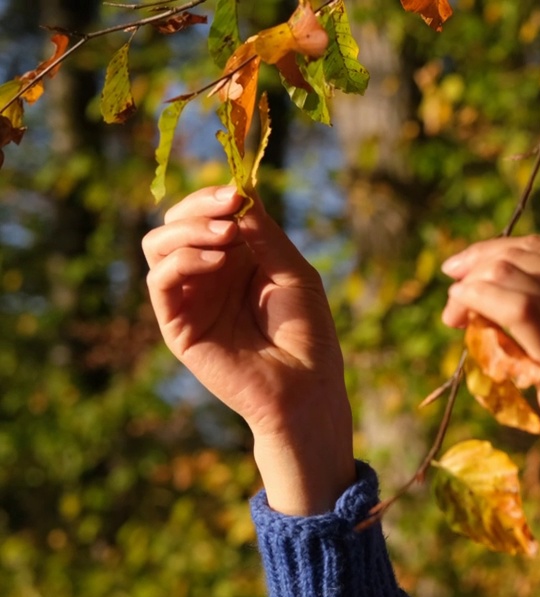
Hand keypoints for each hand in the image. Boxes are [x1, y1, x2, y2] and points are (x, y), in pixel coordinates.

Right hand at [143, 186, 353, 514]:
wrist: (306, 386)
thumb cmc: (307, 333)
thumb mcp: (293, 273)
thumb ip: (264, 236)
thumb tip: (239, 194)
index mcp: (236, 259)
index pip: (206, 214)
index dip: (214, 197)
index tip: (237, 191)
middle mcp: (207, 275)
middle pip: (175, 224)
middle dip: (198, 207)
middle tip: (230, 206)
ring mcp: (190, 299)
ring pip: (158, 246)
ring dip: (187, 230)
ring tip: (226, 233)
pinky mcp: (177, 325)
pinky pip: (159, 282)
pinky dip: (182, 261)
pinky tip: (214, 261)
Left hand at [441, 236, 539, 494]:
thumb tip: (487, 284)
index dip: (492, 254)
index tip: (462, 275)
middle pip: (521, 258)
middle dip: (475, 273)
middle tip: (453, 307)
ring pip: (509, 276)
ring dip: (470, 292)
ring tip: (456, 319)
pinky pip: (512, 307)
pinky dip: (477, 303)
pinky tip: (461, 318)